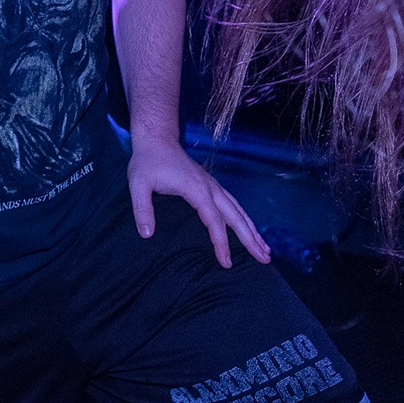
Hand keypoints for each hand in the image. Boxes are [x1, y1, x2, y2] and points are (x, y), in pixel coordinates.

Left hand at [128, 139, 270, 268]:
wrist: (157, 139)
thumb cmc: (147, 162)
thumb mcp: (138, 184)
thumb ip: (142, 209)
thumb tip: (147, 235)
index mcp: (196, 189)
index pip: (214, 221)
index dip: (221, 243)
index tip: (227, 263)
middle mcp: (210, 188)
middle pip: (236, 216)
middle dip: (251, 239)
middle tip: (265, 259)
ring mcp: (213, 185)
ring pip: (239, 210)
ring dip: (253, 230)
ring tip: (265, 249)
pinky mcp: (211, 185)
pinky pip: (233, 204)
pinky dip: (245, 219)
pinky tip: (250, 229)